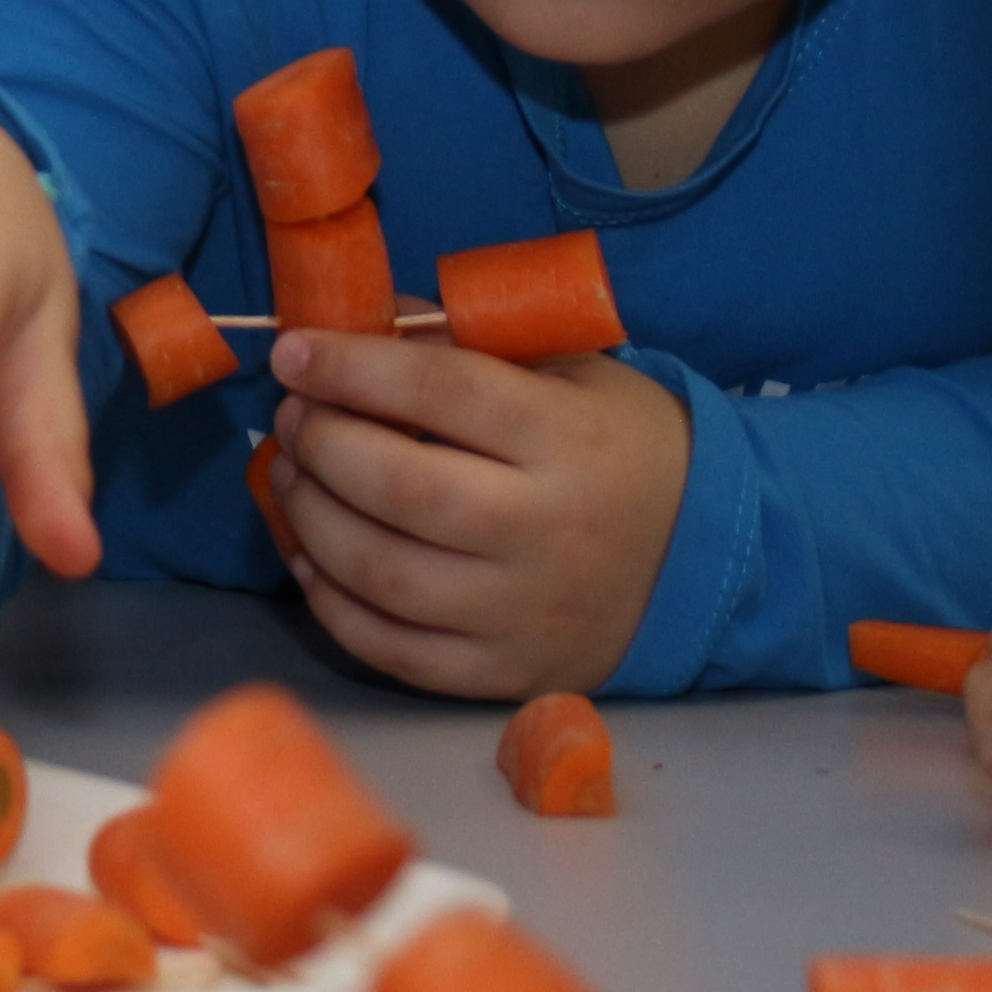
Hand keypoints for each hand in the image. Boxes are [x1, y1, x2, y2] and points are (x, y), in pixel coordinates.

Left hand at [269, 331, 686, 698]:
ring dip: (310, 518)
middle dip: (322, 444)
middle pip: (403, 489)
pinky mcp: (505, 671)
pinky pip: (392, 649)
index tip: (292, 353)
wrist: (700, 555)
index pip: (443, 392)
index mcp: (569, 439)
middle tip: (291, 417)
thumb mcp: (564, 369)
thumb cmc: (613, 444)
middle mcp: (548, 531)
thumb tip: (351, 320)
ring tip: (290, 475)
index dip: (352, 368)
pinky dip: (330, 602)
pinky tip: (309, 553)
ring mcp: (524, 612)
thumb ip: (460, 340)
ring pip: (383, 574)